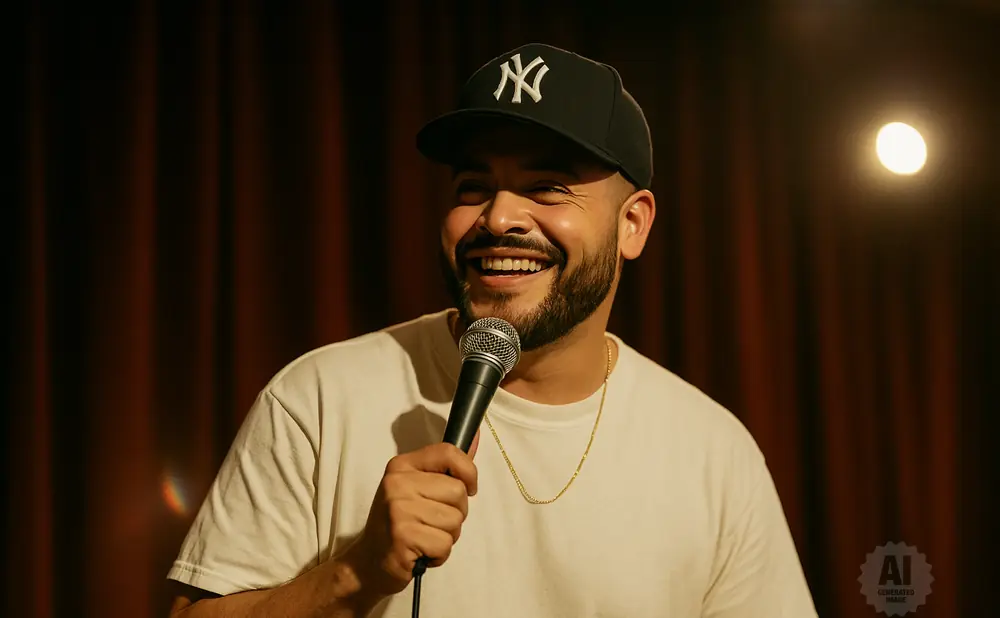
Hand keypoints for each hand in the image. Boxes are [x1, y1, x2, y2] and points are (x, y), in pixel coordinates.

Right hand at [343, 433, 480, 598]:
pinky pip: (445, 544)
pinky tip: (421, 552)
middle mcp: (397, 483)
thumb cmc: (400, 523)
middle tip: (433, 523)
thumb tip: (476, 437)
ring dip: (447, 536)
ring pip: (455, 520)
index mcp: (402, 465)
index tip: (468, 488)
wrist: (369, 562)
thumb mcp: (417, 488)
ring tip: (425, 538)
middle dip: (456, 513)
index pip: (448, 452)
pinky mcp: (402, 536)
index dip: (468, 471)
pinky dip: (439, 555)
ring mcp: (398, 509)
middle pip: (457, 491)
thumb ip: (447, 467)